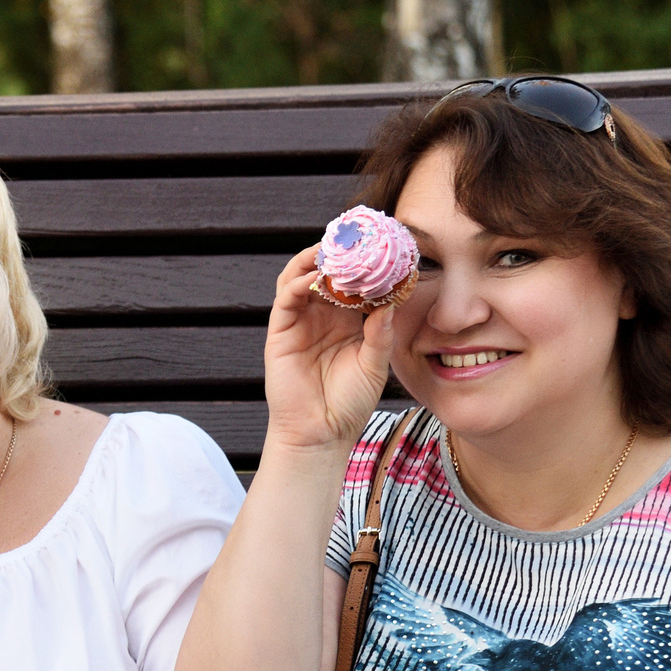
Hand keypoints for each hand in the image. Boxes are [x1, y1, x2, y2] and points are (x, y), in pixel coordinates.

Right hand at [259, 245, 397, 454]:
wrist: (321, 434)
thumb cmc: (349, 403)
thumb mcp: (375, 365)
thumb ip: (381, 334)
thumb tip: (390, 304)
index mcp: (347, 322)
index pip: (353, 283)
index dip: (364, 264)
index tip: (383, 246)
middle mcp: (322, 317)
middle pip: (325, 273)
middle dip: (338, 254)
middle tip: (354, 236)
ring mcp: (300, 323)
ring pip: (301, 278)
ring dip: (314, 261)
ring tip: (331, 250)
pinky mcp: (281, 333)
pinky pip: (286, 299)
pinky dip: (298, 283)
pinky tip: (314, 277)